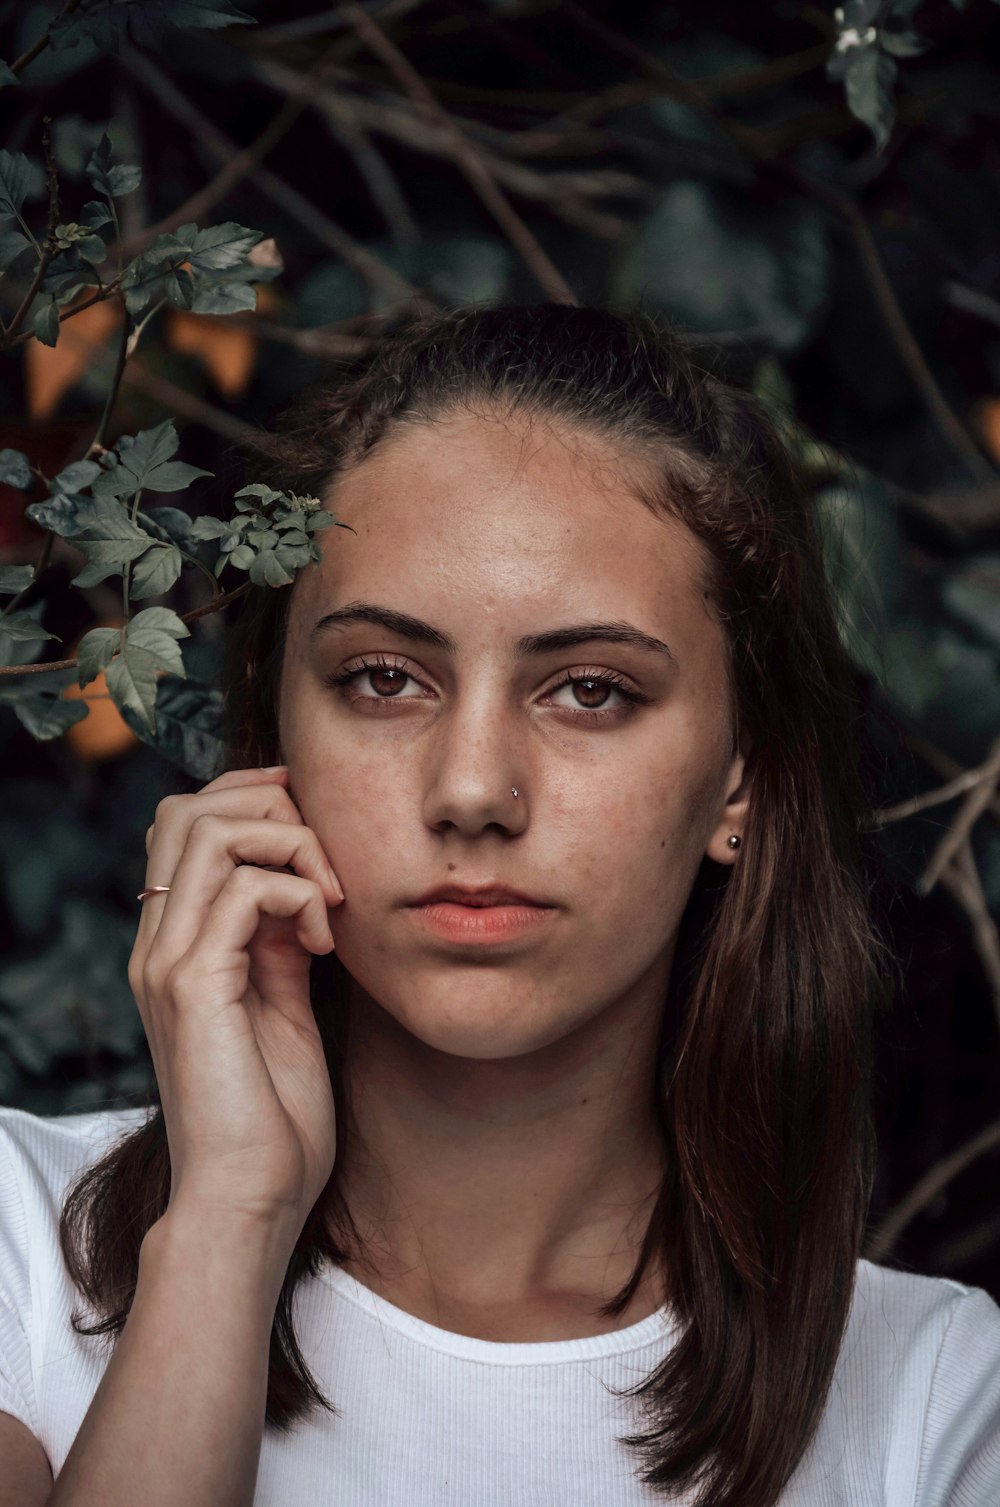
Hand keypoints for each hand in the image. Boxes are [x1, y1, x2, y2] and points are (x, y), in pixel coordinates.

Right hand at [129, 766, 343, 1243]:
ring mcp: (168, 961)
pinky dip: (298, 896)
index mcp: (173, 943)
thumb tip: (301, 885)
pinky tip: (325, 943)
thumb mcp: (283, 1002)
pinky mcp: (194, 987)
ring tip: (330, 901)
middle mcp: (157, 943)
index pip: (185, 820)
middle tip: (328, 863)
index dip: (254, 800)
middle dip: (272, 806)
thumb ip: (277, 940)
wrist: (250, 1198)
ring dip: (291, 845)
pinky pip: (244, 891)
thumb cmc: (273, 1116)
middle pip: (189, 808)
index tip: (319, 832)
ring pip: (211, 832)